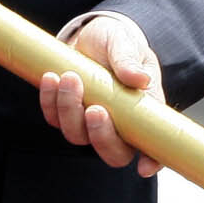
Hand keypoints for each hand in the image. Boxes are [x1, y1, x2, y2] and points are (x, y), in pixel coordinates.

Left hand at [42, 15, 161, 174]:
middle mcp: (118, 126)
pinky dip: (50, 100)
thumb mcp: (129, 44)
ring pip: (77, 135)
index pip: (153, 147)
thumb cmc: (119, 43)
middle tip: (96, 108)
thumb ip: (130, 60)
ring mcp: (89, 122)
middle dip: (101, 135)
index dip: (152, 162)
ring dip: (70, 110)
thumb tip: (139, 79)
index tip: (144, 167)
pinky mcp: (65, 113)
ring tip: (70, 77)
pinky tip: (51, 77)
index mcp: (143, 114)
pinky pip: (53, 118)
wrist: (92, 34)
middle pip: (112, 153)